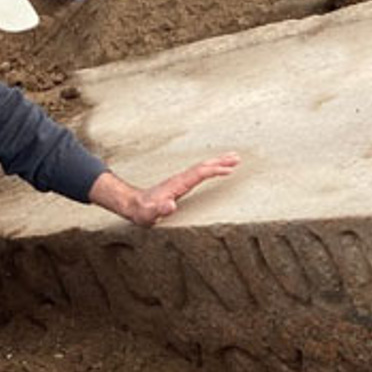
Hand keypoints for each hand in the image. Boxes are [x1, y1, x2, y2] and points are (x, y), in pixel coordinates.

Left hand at [89, 152, 239, 227]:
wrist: (134, 205)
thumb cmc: (143, 212)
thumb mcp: (149, 214)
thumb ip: (159, 210)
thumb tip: (170, 205)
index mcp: (177, 184)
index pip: (199, 174)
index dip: (214, 171)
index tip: (229, 170)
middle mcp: (180, 179)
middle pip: (203, 166)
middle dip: (220, 161)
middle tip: (237, 157)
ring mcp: (180, 180)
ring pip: (202, 168)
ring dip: (217, 162)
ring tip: (233, 159)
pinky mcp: (180, 184)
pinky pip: (199, 173)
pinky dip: (211, 169)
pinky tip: (217, 170)